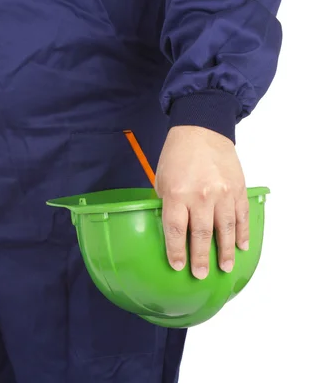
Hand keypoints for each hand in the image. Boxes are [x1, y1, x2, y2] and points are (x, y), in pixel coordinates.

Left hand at [155, 126, 248, 279]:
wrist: (202, 129)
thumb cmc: (177, 154)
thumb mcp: (162, 179)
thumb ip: (167, 203)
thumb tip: (172, 226)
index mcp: (176, 194)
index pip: (175, 230)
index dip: (176, 251)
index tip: (178, 266)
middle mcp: (200, 196)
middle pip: (200, 235)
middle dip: (200, 258)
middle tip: (200, 274)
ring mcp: (222, 193)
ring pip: (225, 229)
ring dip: (225, 251)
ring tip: (224, 267)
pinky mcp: (238, 189)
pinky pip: (241, 216)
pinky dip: (242, 233)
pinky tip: (241, 247)